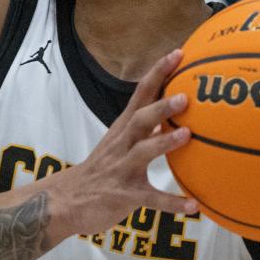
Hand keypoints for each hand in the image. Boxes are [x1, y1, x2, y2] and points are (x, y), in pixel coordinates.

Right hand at [49, 50, 196, 239]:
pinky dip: (171, 203)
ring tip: (187, 135)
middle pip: (140, 119)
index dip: (158, 73)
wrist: (66, 200)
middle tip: (186, 96)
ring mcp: (121, 169)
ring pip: (142, 152)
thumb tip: (179, 116)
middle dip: (161, 106)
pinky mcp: (124, 195)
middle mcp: (121, 144)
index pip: (140, 93)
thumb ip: (146, 129)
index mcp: (122, 129)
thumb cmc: (102, 169)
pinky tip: (193, 205)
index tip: (178, 54)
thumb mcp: (119, 142)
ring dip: (164, 143)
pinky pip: (150, 199)